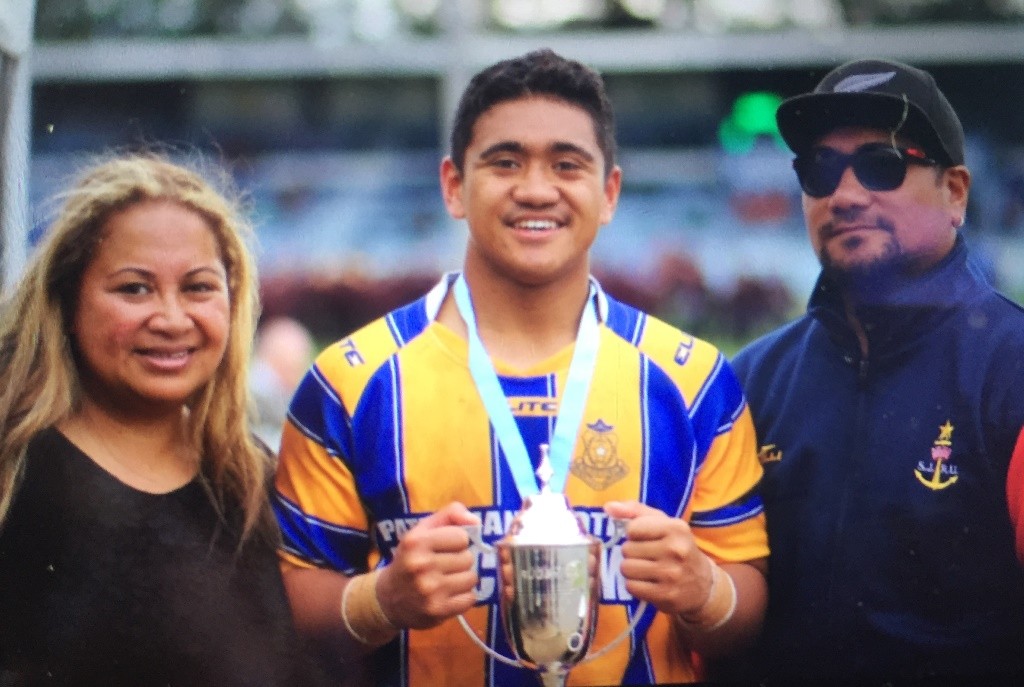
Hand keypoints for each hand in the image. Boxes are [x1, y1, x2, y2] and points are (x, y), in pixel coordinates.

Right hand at [375, 502, 480, 629]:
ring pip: (471, 578)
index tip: (445, 548)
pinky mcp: (438, 611)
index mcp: (416, 542)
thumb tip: (476, 521)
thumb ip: (450, 515)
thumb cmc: (411, 558)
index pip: (461, 537)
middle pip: (468, 558)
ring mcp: (430, 591)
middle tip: (444, 566)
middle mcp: (421, 565)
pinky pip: (470, 599)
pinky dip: (463, 597)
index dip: (457, 542)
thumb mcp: (423, 530)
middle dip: (460, 561)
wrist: (388, 598)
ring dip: (463, 579)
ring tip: (447, 580)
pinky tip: (448, 595)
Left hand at [604, 500, 713, 615]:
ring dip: (631, 570)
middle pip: (627, 549)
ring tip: (644, 570)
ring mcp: (671, 574)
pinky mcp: (666, 595)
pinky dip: (634, 585)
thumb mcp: (663, 523)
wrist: (702, 584)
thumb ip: (635, 511)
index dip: (633, 534)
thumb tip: (608, 507)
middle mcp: (675, 550)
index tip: (643, 539)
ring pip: (627, 568)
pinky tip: (647, 583)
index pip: (633, 528)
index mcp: (675, 528)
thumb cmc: (676, 548)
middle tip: (644, 557)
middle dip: (631, 553)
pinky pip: (632, 587)